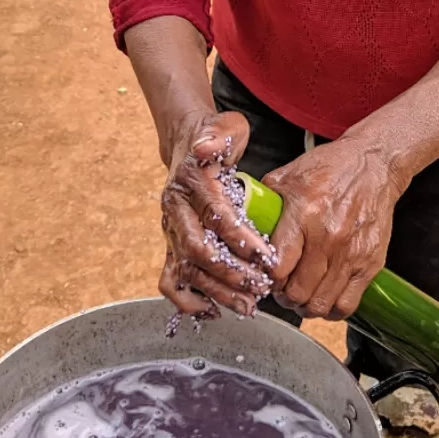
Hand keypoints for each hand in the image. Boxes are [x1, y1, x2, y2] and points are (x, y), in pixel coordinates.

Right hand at [158, 110, 276, 317]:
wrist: (188, 143)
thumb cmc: (216, 138)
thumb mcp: (225, 127)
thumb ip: (220, 135)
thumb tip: (207, 147)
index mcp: (191, 181)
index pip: (216, 216)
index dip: (241, 239)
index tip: (268, 257)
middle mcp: (175, 209)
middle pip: (198, 250)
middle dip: (231, 273)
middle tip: (261, 286)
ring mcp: (171, 230)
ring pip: (186, 271)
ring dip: (216, 292)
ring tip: (248, 306)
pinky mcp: (171, 245)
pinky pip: (170, 281)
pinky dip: (188, 301)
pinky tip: (213, 310)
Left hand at [263, 138, 404, 319]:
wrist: (373, 164)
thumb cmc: (330, 168)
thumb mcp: (287, 176)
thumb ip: (262, 205)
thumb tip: (240, 226)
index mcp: (304, 214)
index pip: (277, 268)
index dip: (266, 278)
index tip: (265, 274)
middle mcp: (329, 237)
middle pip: (298, 292)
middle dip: (283, 296)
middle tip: (281, 288)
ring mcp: (352, 253)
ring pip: (321, 304)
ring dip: (305, 306)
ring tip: (301, 294)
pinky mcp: (371, 263)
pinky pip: (347, 304)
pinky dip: (331, 309)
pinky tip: (323, 296)